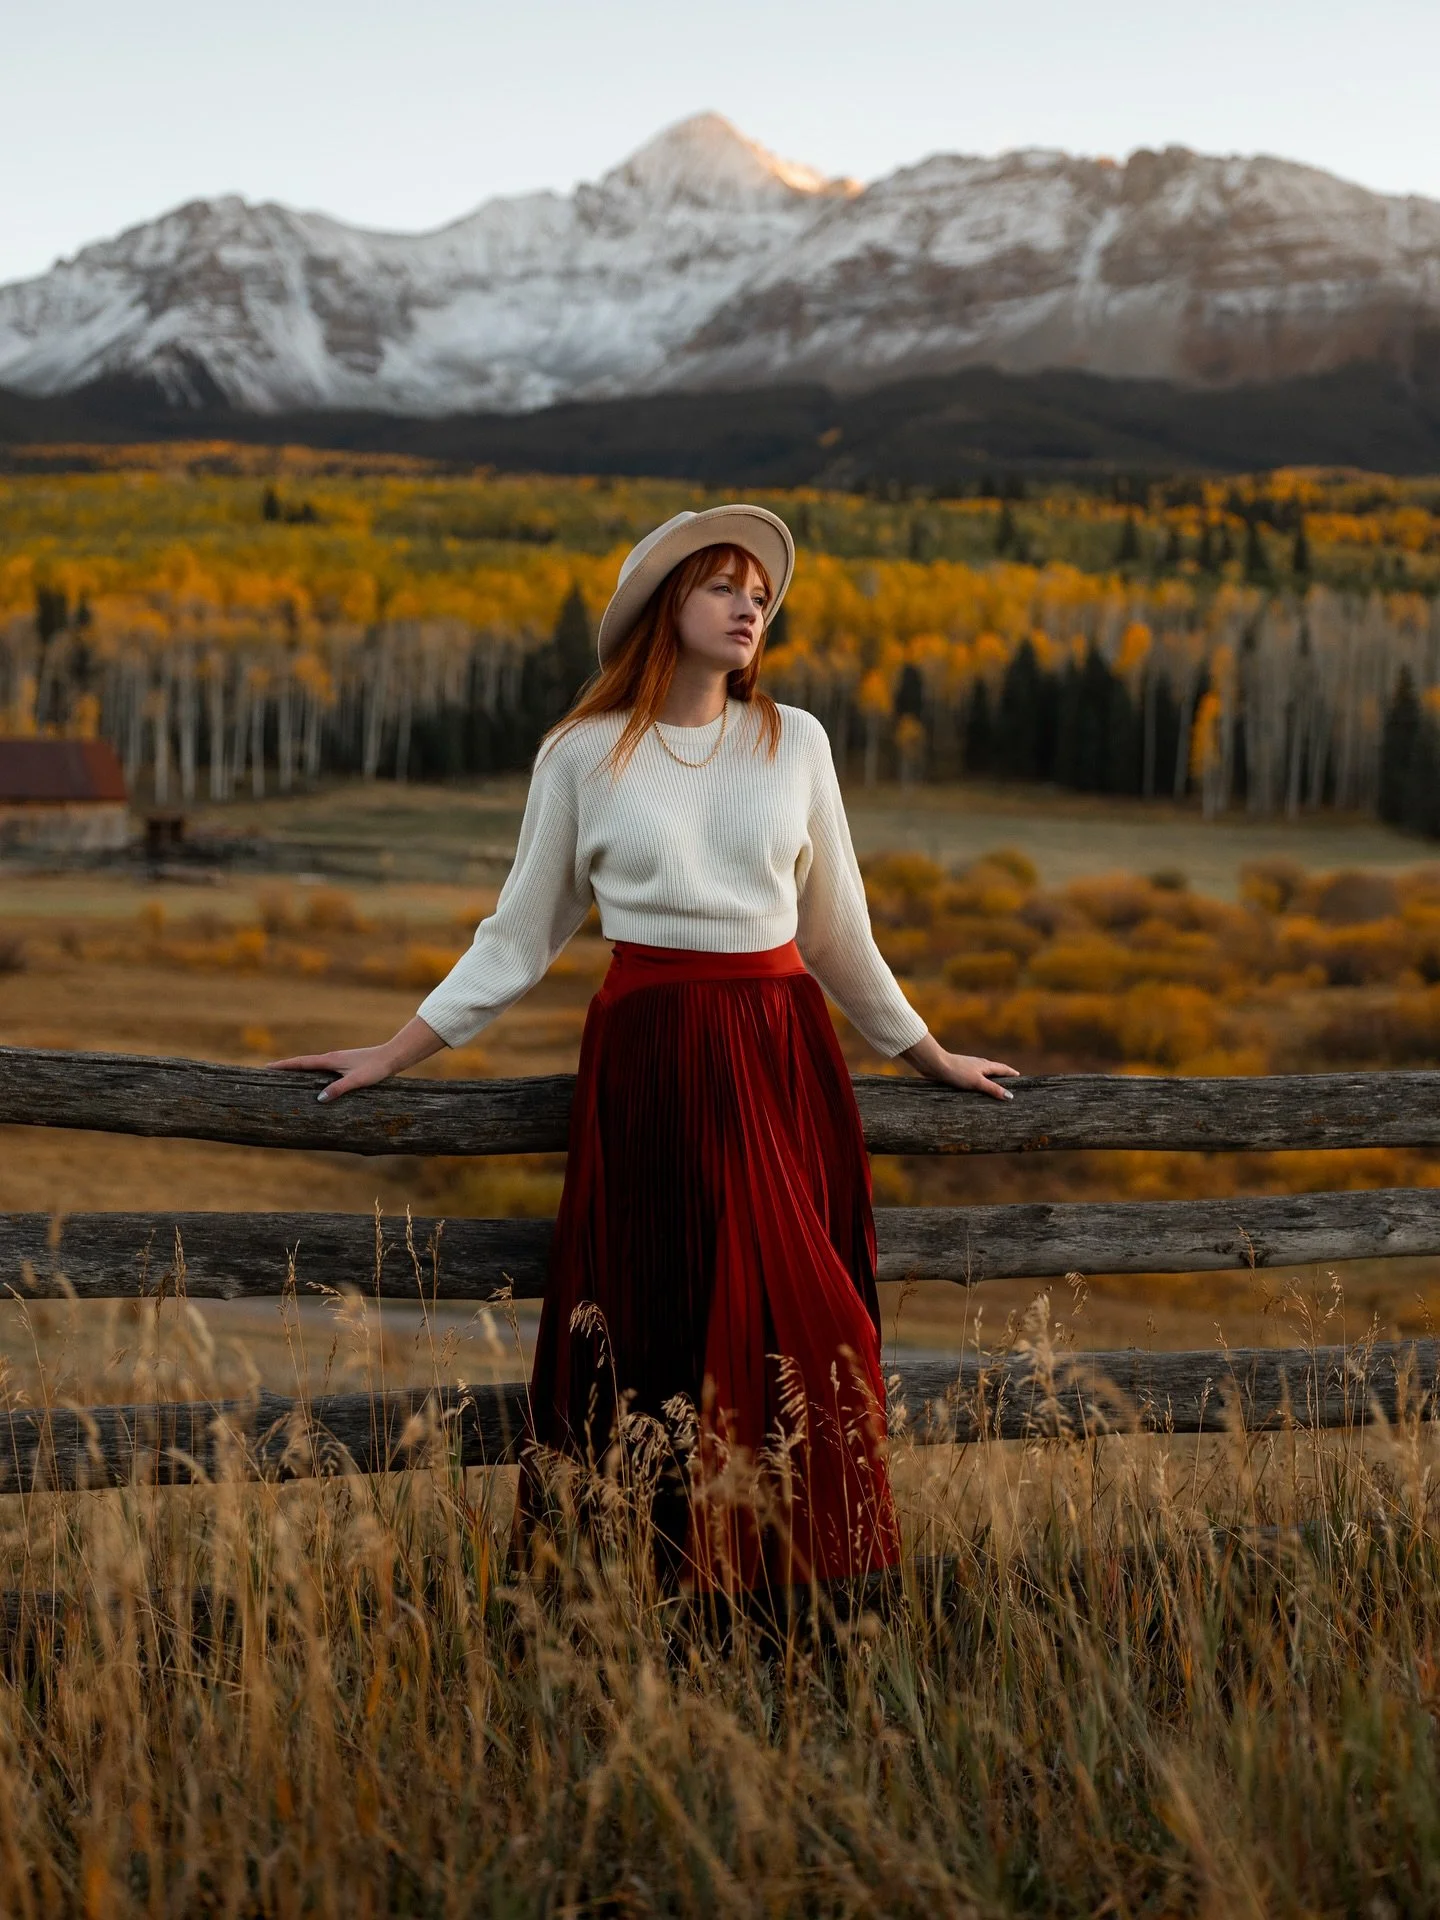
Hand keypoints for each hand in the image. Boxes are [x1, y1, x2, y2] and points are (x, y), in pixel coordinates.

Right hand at [267, 1043, 399, 1102]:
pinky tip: (314, 1079)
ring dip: (299, 1069)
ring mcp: (338, 1060)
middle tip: (269, 1071)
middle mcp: (332, 1058)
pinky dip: (312, 1071)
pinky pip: (322, 1068)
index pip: (301, 1062)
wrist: (392, 1057)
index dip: (284, 1065)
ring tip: (286, 1076)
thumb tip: (319, 1099)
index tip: (267, 1067)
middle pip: (303, 1062)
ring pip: (313, 1065)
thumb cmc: (375, 1068)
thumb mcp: (357, 1081)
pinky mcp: (346, 1064)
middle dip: (287, 1067)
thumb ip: (339, 1089)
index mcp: (330, 1060)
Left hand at [898, 1032, 1019, 1099]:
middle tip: (1011, 1084)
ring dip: (990, 1079)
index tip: (1020, 1077)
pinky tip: (974, 1089)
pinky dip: (979, 1083)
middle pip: (994, 1070)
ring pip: (983, 1073)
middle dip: (1003, 1076)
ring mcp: (968, 1068)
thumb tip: (1010, 1096)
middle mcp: (978, 1065)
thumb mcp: (977, 1082)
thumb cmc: (956, 1072)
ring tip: (994, 1088)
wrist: (935, 1064)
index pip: (1003, 1069)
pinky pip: (973, 1078)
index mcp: (986, 1065)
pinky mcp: (959, 1072)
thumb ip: (993, 1089)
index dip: (1012, 1073)